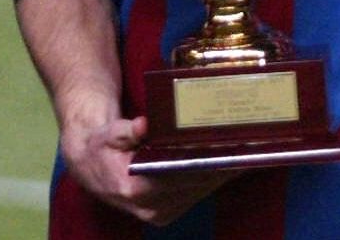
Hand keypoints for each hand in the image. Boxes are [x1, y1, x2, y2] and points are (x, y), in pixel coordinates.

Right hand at [58, 107, 230, 225]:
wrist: (91, 167)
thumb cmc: (101, 147)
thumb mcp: (109, 134)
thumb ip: (127, 131)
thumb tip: (145, 125)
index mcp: (135, 190)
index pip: (178, 176)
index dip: (203, 162)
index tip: (225, 149)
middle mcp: (150, 208)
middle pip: (195, 184)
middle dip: (221, 165)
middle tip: (247, 146)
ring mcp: (161, 213)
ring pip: (200, 191)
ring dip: (223, 173)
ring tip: (247, 152)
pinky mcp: (168, 212)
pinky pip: (198, 194)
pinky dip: (214, 178)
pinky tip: (231, 162)